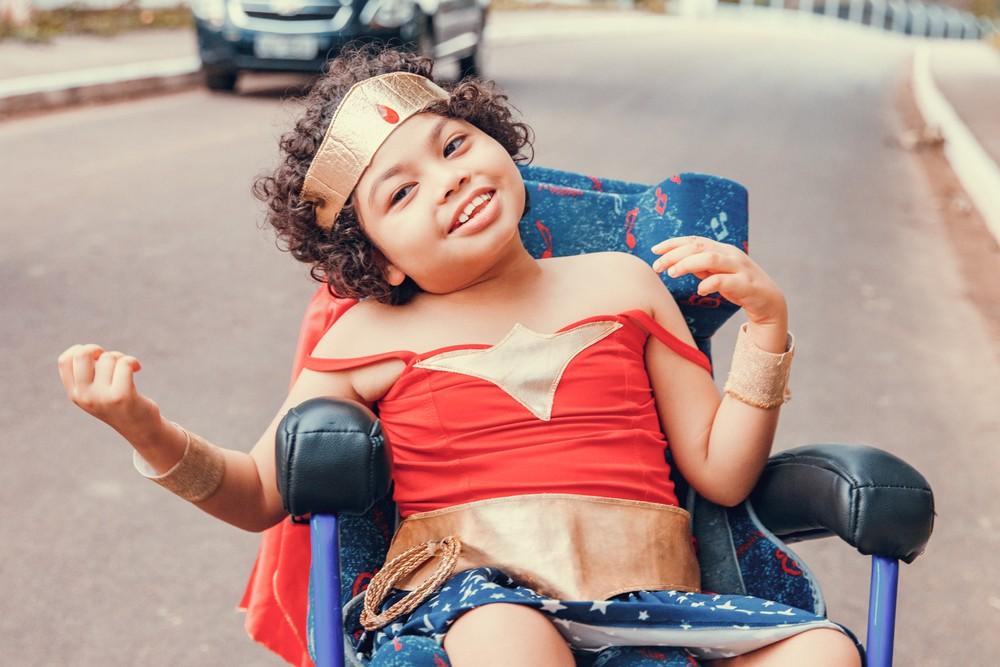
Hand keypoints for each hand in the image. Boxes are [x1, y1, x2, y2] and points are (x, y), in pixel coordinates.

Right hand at [57, 344, 160, 433]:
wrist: (141, 429)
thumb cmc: (119, 403)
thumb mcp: (96, 392)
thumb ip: (86, 375)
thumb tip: (89, 350)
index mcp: (74, 394)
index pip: (64, 361)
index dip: (80, 350)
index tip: (95, 357)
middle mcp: (84, 396)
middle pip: (82, 355)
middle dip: (97, 349)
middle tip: (111, 359)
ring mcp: (102, 397)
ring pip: (108, 358)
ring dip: (121, 358)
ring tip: (127, 370)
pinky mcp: (122, 396)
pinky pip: (124, 364)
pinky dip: (133, 361)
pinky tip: (137, 368)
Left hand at [651, 236, 786, 326]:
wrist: (768, 301)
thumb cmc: (738, 286)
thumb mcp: (715, 273)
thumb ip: (698, 266)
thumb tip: (674, 262)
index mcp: (721, 249)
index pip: (694, 240)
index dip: (673, 243)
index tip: (654, 250)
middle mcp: (730, 254)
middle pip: (699, 247)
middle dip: (675, 255)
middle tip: (658, 267)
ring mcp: (739, 268)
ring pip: (711, 258)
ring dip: (688, 264)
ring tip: (672, 273)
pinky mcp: (747, 284)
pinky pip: (725, 281)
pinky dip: (710, 284)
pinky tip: (699, 290)